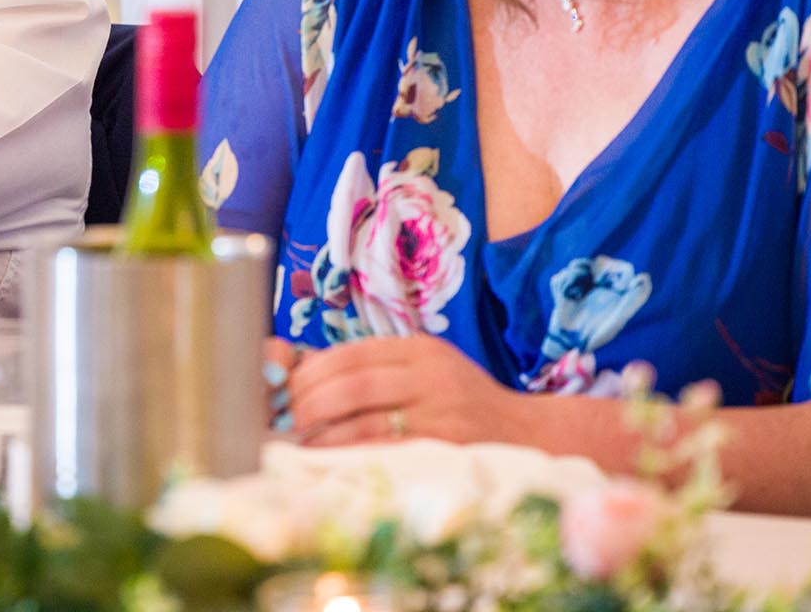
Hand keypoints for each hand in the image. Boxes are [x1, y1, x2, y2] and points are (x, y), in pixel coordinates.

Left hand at [273, 335, 522, 445]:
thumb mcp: (425, 368)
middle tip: (284, 418)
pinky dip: (350, 456)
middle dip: (309, 403)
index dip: (310, 373)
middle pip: (353, 386)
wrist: (527, 433)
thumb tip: (304, 371)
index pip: (351, 354)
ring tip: (300, 441)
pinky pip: (385, 453)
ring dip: (323, 435)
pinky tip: (329, 460)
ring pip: (365, 422)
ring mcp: (441, 414)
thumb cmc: (460, 401)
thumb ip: (377, 367)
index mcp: (420, 349)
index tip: (284, 389)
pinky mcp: (445, 450)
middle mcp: (432, 376)